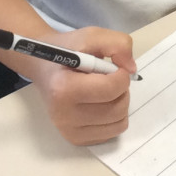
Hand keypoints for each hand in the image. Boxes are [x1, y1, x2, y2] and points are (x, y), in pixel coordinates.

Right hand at [28, 26, 136, 145]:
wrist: (44, 67)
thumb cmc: (67, 51)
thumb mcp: (91, 36)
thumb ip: (117, 44)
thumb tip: (131, 69)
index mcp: (63, 89)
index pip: (110, 90)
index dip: (121, 76)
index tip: (115, 67)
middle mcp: (64, 115)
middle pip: (117, 109)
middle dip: (122, 90)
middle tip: (110, 78)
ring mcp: (69, 131)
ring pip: (118, 123)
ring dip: (120, 103)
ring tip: (105, 91)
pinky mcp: (75, 139)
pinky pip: (112, 133)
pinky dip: (114, 118)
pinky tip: (101, 104)